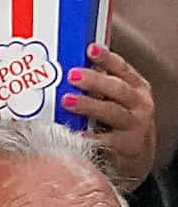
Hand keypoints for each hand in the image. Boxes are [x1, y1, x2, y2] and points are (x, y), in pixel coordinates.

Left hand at [64, 43, 156, 188]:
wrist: (136, 157)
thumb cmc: (120, 123)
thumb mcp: (116, 99)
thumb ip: (100, 84)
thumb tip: (68, 66)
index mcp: (136, 87)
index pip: (121, 68)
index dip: (106, 58)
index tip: (90, 49)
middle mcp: (139, 104)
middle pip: (117, 89)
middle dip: (95, 81)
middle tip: (72, 75)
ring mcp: (135, 125)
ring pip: (112, 112)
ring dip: (89, 105)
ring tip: (67, 101)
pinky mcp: (126, 146)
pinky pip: (107, 140)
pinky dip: (90, 136)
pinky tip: (75, 132)